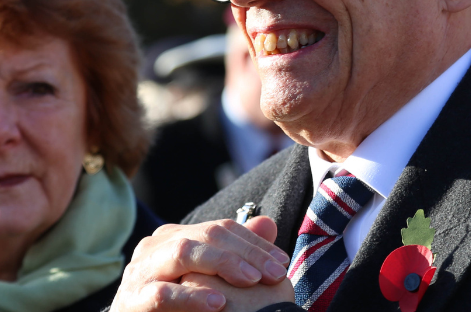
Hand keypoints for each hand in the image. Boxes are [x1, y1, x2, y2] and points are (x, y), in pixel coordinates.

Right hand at [111, 216, 290, 311]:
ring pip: (183, 253)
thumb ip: (236, 250)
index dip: (255, 244)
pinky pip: (162, 294)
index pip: (222, 229)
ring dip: (221, 264)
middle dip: (245, 254)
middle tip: (274, 274)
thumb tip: (268, 223)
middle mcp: (157, 246)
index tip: (282, 262)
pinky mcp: (133, 299)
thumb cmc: (175, 302)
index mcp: (175, 235)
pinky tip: (217, 304)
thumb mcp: (207, 275)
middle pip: (207, 236)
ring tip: (250, 281)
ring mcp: (142, 270)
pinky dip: (192, 297)